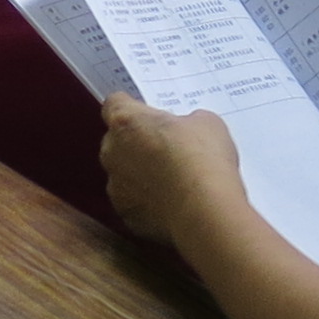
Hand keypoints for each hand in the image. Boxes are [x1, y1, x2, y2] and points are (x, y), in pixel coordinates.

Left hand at [100, 95, 246, 247]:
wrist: (205, 211)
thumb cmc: (203, 161)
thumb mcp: (206, 123)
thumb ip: (186, 121)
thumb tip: (187, 130)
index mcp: (126, 121)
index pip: (115, 103)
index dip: (133, 107)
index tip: (148, 114)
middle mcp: (112, 151)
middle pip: (117, 140)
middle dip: (138, 143)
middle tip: (168, 148)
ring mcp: (116, 186)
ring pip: (123, 174)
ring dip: (141, 175)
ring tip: (174, 180)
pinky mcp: (126, 215)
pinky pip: (133, 203)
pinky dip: (148, 203)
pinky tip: (173, 203)